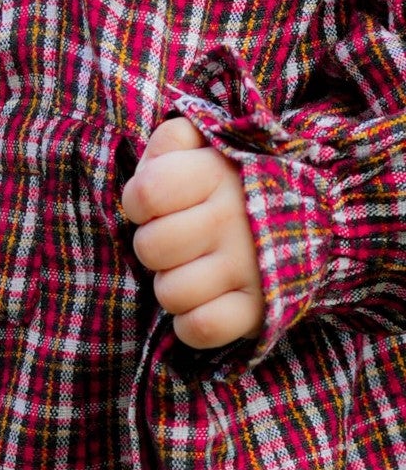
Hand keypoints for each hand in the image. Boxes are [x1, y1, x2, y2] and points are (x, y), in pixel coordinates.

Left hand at [120, 114, 265, 349]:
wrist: (328, 215)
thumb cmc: (244, 181)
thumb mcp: (212, 146)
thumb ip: (174, 140)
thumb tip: (155, 158)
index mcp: (216, 174)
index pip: (143, 194)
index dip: (140, 203)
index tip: (159, 205)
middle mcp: (235, 220)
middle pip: (149, 249)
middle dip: (156, 247)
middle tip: (182, 241)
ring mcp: (251, 267)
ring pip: (170, 293)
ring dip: (174, 286)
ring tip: (197, 270)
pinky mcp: (262, 309)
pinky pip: (201, 328)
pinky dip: (193, 323)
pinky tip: (205, 302)